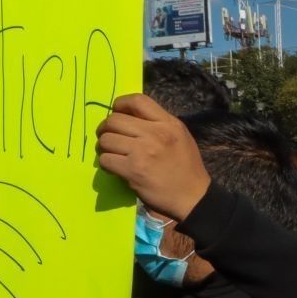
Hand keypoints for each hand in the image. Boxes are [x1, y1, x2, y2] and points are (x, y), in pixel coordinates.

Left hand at [94, 95, 209, 219]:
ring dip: (104, 147)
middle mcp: (156, 134)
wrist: (192, 197)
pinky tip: (115, 167)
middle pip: (115, 120)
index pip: (138, 101)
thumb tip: (129, 117)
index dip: (120, 104)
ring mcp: (143, 152)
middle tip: (109, 137)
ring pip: (106, 139)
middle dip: (106, 128)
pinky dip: (106, 164)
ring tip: (111, 153)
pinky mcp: (133, 170)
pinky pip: (105, 160)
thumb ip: (159, 124)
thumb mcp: (180, 137)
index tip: (117, 112)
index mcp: (169, 123)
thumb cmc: (186, 167)